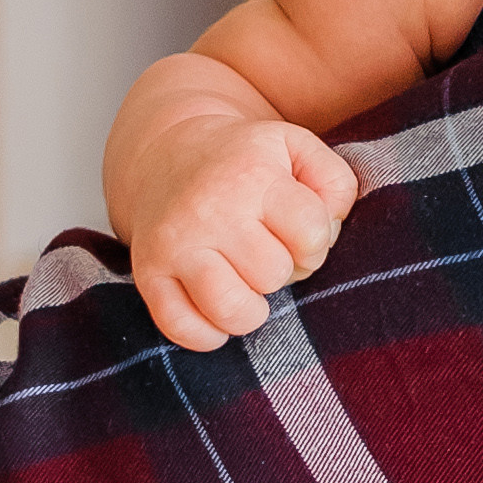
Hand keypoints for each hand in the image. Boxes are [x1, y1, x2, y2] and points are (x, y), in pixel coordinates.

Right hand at [127, 103, 358, 350]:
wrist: (166, 156)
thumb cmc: (245, 162)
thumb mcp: (298, 148)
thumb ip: (335, 182)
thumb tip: (330, 230)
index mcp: (252, 177)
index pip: (311, 234)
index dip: (316, 243)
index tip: (300, 234)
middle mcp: (209, 211)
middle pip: (274, 275)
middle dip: (284, 272)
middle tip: (268, 253)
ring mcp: (174, 245)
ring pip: (232, 310)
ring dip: (251, 309)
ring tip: (247, 284)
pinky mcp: (147, 273)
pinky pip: (182, 328)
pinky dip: (207, 334)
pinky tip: (217, 310)